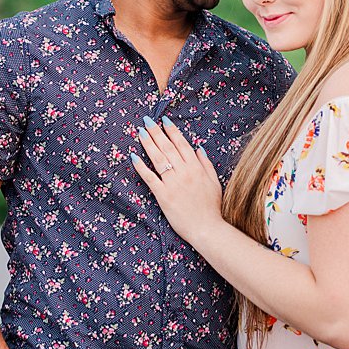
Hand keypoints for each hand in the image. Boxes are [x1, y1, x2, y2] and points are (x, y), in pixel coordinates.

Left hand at [129, 117, 223, 240]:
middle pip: (167, 147)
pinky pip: (150, 178)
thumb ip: (206, 164)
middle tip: (147, 120)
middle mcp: (184, 172)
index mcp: (196, 168)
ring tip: (141, 132)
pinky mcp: (163, 195)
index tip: (164, 119)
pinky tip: (133, 157)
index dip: (172, 131)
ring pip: (158, 159)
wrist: (206, 228)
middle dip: (156, 132)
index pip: (182, 144)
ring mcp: (172, 183)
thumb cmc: (212, 207)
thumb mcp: (214, 182)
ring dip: (148, 144)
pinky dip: (141, 166)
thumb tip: (199, 148)